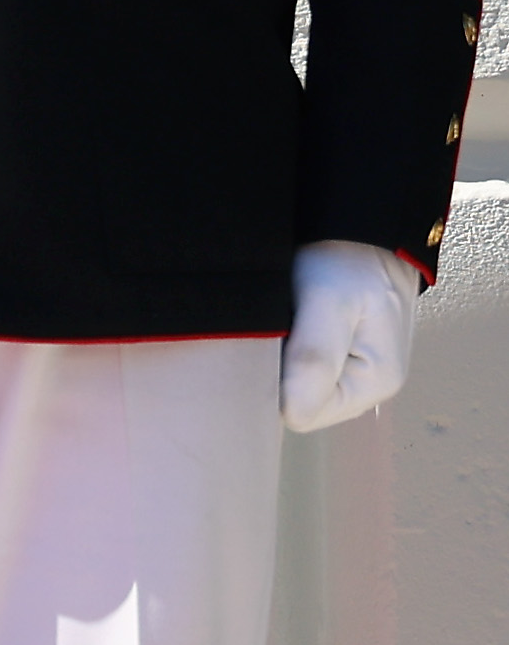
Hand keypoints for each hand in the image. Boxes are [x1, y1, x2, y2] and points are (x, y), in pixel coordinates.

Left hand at [284, 236, 420, 432]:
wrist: (363, 229)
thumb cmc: (352, 260)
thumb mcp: (330, 303)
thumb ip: (313, 358)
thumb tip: (291, 413)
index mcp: (374, 384)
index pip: (302, 415)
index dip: (275, 386)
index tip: (269, 346)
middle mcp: (365, 387)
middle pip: (296, 405)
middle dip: (275, 375)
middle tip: (273, 330)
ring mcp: (350, 373)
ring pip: (292, 388)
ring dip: (277, 362)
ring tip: (281, 324)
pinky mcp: (335, 358)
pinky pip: (295, 370)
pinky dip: (280, 351)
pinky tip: (282, 325)